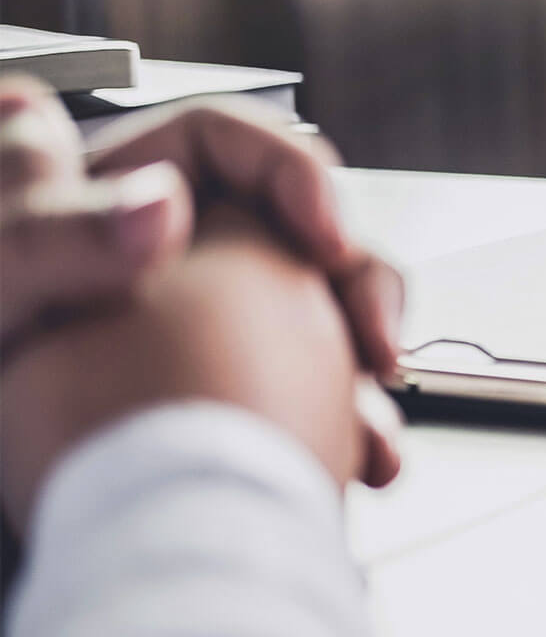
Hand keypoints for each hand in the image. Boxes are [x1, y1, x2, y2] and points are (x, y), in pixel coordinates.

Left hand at [0, 206, 401, 530]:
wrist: (47, 536)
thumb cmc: (0, 412)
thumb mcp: (2, 295)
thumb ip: (61, 231)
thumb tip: (158, 203)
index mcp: (109, 206)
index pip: (223, 144)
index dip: (290, 173)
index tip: (325, 235)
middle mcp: (169, 263)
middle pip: (294, 227)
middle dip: (355, 278)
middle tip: (372, 332)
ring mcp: (208, 332)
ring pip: (321, 307)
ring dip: (366, 351)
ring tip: (374, 401)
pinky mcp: (234, 399)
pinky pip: (317, 384)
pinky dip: (351, 413)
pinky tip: (361, 448)